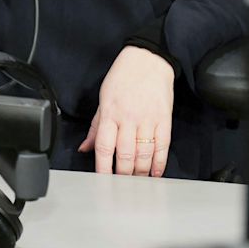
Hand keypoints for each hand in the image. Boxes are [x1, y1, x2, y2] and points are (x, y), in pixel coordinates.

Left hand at [78, 46, 173, 176]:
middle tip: (121, 187)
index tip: (102, 181)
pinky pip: (162, 147)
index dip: (103, 168)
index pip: (105, 147)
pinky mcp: (164, 120)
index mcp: (110, 113)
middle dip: (123, 175)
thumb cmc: (122, 78)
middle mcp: (128, 118)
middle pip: (126, 155)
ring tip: (137, 183)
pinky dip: (159, 163)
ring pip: (144, 154)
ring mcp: (148, 120)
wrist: (147, 60)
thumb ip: (96, 127)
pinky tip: (155, 173)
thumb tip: (85, 148)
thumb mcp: (103, 99)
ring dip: (140, 173)